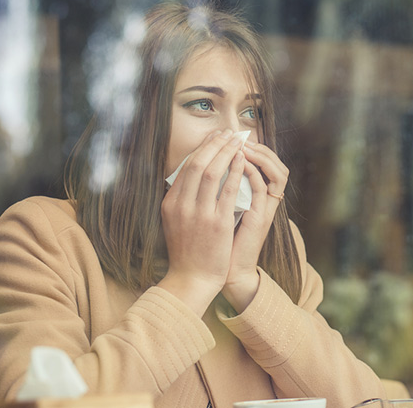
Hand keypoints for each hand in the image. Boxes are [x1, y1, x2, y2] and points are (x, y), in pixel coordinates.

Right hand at [159, 130, 245, 315]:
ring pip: (212, 172)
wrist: (191, 279)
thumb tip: (188, 177)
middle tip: (227, 133)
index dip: (201, 149)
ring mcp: (199, 214)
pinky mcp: (217, 223)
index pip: (186, 167)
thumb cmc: (186, 252)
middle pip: (198, 164)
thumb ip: (180, 200)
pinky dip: (235, 171)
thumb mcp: (174, 222)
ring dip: (225, 152)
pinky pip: (227, 190)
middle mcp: (182, 205)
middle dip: (214, 144)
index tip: (214, 138)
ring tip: (237, 141)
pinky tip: (242, 160)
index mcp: (170, 203)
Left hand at [222, 140, 288, 311]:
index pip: (263, 164)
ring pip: (277, 172)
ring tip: (241, 144)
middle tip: (236, 135)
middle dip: (257, 146)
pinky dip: (253, 172)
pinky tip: (240, 161)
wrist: (221, 271)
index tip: (229, 137)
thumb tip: (202, 167)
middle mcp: (264, 202)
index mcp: (255, 198)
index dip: (250, 148)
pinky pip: (263, 188)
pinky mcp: (260, 218)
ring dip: (260, 155)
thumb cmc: (216, 243)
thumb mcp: (217, 210)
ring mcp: (265, 210)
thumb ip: (217, 190)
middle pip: (275, 164)